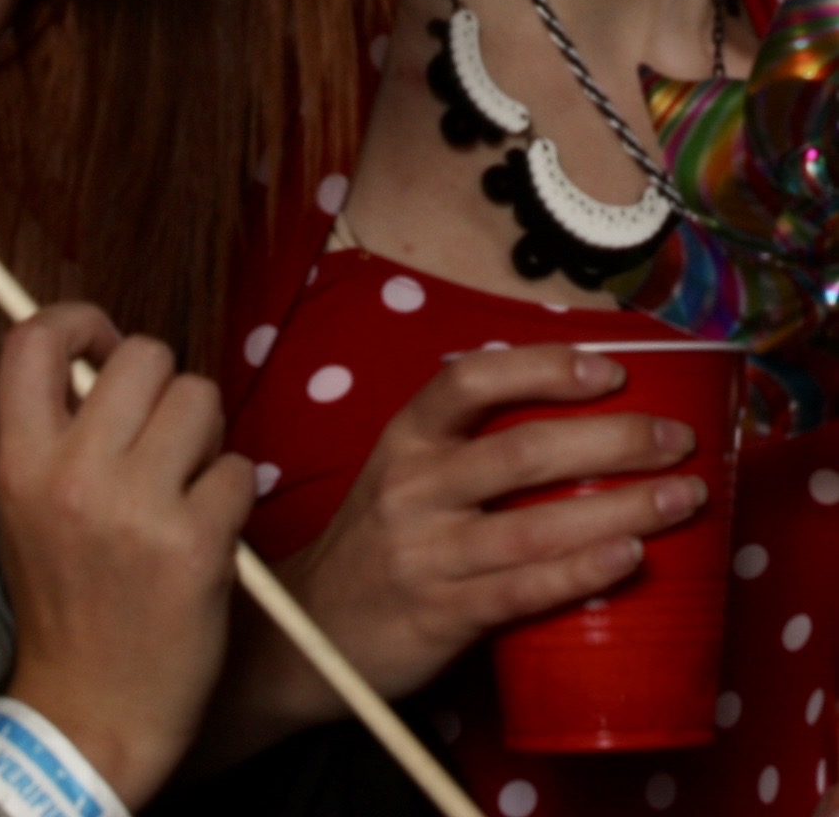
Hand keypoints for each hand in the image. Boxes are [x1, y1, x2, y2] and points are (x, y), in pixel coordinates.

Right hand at [0, 302, 254, 809]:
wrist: (92, 715)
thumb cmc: (65, 602)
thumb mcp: (27, 508)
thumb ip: (55, 432)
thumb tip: (99, 358)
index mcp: (20, 462)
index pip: (33, 339)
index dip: (77, 319)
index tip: (101, 345)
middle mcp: (75, 476)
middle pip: (143, 354)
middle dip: (164, 383)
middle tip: (159, 431)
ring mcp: (138, 510)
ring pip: (202, 398)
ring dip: (204, 434)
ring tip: (185, 481)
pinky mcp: (198, 546)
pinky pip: (237, 470)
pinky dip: (232, 494)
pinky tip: (207, 532)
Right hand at [279, 343, 704, 714]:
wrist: (315, 629)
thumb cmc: (382, 540)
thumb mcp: (405, 475)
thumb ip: (467, 448)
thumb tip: (577, 419)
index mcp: (405, 438)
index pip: (470, 381)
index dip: (541, 368)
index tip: (611, 371)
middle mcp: (413, 485)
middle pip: (521, 451)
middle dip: (612, 441)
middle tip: (680, 440)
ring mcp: (427, 552)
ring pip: (534, 524)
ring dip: (620, 508)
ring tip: (683, 498)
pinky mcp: (443, 614)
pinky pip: (523, 589)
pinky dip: (581, 571)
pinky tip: (630, 558)